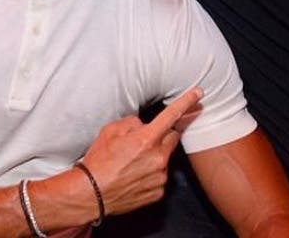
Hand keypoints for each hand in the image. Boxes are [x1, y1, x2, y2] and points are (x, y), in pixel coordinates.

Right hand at [80, 88, 203, 214]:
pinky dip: (150, 174)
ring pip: (165, 158)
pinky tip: (134, 176)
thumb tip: (142, 126)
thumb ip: (132, 123)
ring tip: (132, 164)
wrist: (90, 194)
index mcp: (146, 139)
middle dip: (163, 135)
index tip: (198, 94)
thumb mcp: (110, 131)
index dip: (186, 102)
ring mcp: (159, 176)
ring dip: (154, 156)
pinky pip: (160, 177)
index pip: (172, 115)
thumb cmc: (98, 163)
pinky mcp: (158, 192)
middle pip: (172, 137)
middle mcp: (158, 158)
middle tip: (145, 141)